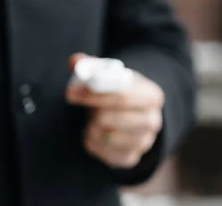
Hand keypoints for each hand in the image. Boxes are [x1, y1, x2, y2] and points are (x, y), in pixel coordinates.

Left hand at [65, 54, 164, 168]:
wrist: (131, 110)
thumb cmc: (117, 88)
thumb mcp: (108, 72)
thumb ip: (90, 65)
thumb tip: (75, 62)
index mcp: (151, 95)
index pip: (121, 96)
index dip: (93, 95)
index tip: (69, 92)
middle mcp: (152, 121)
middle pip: (109, 119)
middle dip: (90, 111)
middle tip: (84, 106)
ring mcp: (143, 142)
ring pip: (104, 137)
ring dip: (91, 125)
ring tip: (94, 117)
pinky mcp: (130, 158)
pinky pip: (102, 153)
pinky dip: (91, 141)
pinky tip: (94, 131)